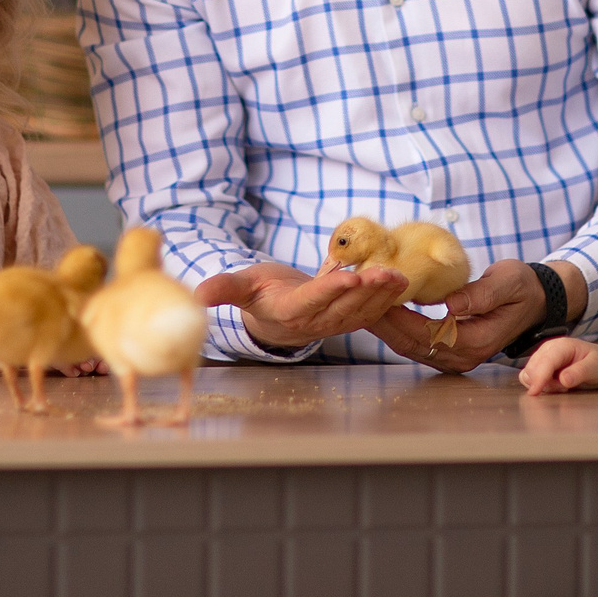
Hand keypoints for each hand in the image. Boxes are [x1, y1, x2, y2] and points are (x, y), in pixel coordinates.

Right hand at [194, 261, 411, 349]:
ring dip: (382, 295)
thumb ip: (222, 289)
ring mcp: (334, 324)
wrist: (277, 315)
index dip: (331, 291)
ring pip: (362, 310)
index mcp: (289, 312)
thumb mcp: (240, 287)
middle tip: (386, 272)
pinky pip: (370, 312)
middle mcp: (314, 322)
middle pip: (344, 306)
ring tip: (398, 276)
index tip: (349, 278)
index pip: (312, 301)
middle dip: (367, 290)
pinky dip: (387, 298)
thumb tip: (195, 294)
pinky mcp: (348, 320)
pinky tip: (401, 283)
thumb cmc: (259, 294)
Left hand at [371, 257, 578, 375]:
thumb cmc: (522, 286)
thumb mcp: (508, 282)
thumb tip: (451, 304)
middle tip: (356, 300)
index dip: (398, 317)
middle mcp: (462, 356)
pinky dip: (395, 327)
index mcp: (476, 341)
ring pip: (408, 346)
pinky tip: (379, 310)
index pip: (426, 333)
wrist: (535, 299)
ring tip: (360, 304)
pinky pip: (415, 342)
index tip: (376, 297)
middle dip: (382, 323)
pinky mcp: (448, 351)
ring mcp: (455, 357)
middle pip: (410, 343)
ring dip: (384, 327)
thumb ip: (481, 294)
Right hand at [519, 336, 597, 394]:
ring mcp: (543, 359)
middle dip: (545, 383)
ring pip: (528, 375)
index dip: (539, 377)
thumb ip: (580, 372)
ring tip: (563, 386)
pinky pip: (529, 379)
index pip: (546, 361)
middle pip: (532, 369)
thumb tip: (563, 379)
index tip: (535, 392)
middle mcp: (549, 350)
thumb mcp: (596, 367)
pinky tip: (556, 387)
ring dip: (542, 385)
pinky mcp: (541, 368)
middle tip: (566, 388)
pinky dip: (539, 386)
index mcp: (562, 345)